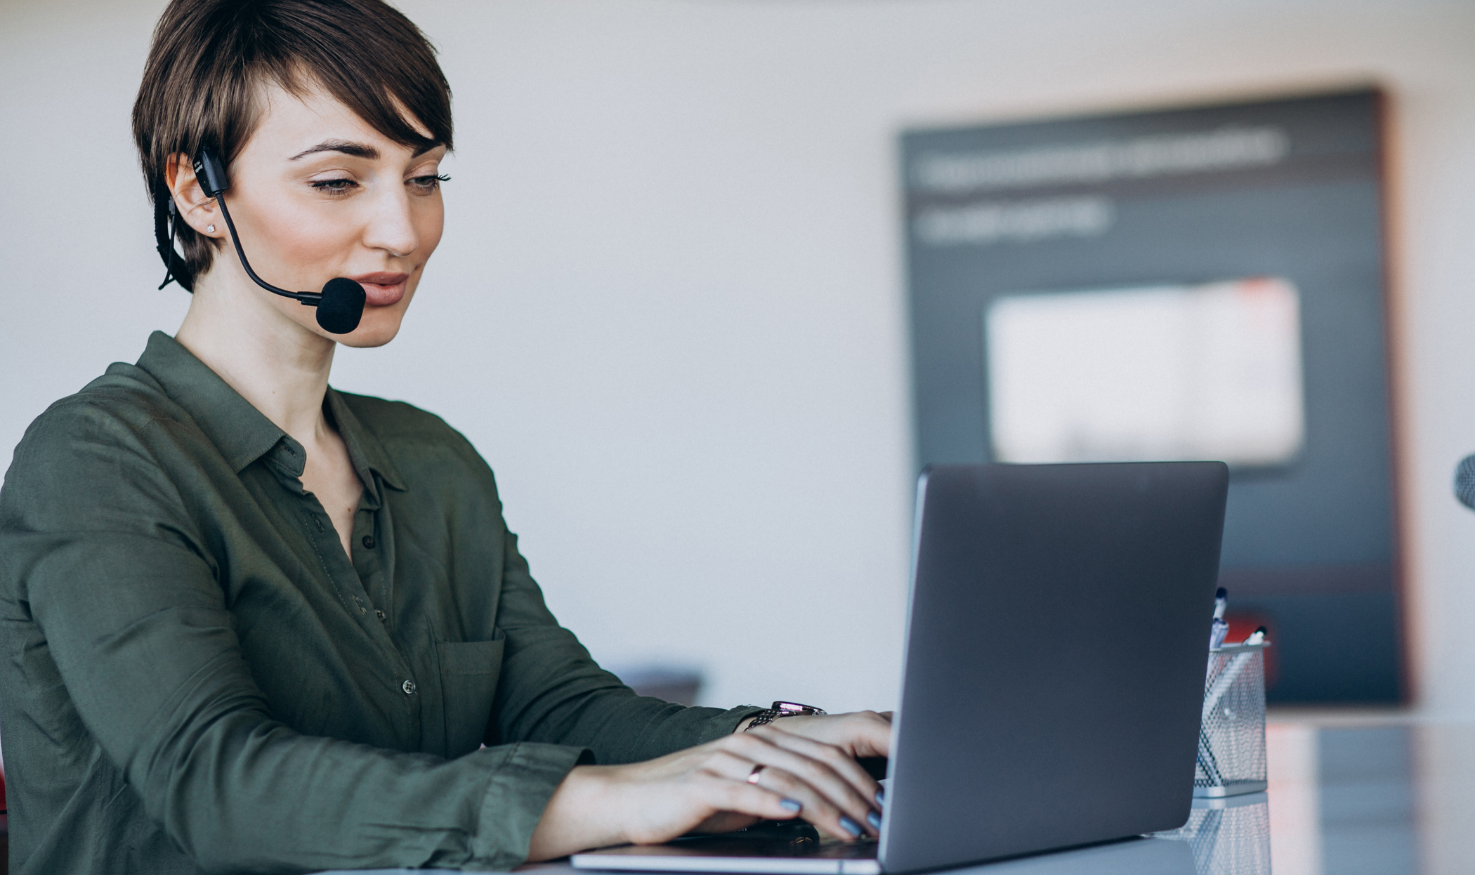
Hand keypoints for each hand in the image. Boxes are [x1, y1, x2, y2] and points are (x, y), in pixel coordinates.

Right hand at [526, 715, 890, 860]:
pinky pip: (744, 791)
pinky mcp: (703, 783)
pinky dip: (773, 802)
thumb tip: (834, 809)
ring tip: (850, 826)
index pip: (825, 756)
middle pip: (814, 766)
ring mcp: (725, 760)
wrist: (630, 800)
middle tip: (877, 822)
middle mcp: (748, 743)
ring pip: (788, 779)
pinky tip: (795, 812)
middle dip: (852, 797)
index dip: (859, 781)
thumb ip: (785, 793)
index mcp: (764, 741)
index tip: (884, 807)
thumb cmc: (691, 801)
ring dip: (826, 806)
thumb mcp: (747, 795)